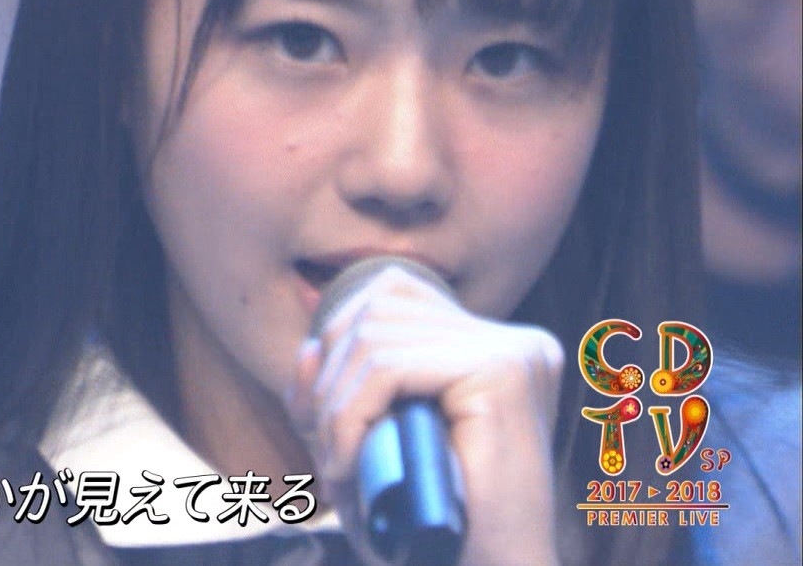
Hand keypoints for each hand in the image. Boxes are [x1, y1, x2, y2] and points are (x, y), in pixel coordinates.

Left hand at [287, 268, 564, 565]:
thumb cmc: (434, 526)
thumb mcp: (371, 446)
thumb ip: (337, 394)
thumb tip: (309, 346)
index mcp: (493, 345)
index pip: (391, 295)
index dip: (339, 345)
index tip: (324, 416)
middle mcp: (512, 338)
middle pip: (377, 310)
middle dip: (330, 380)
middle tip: (326, 452)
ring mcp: (513, 350)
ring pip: (375, 338)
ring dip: (333, 406)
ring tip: (338, 465)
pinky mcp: (502, 373)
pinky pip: (389, 370)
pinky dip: (348, 416)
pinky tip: (348, 466)